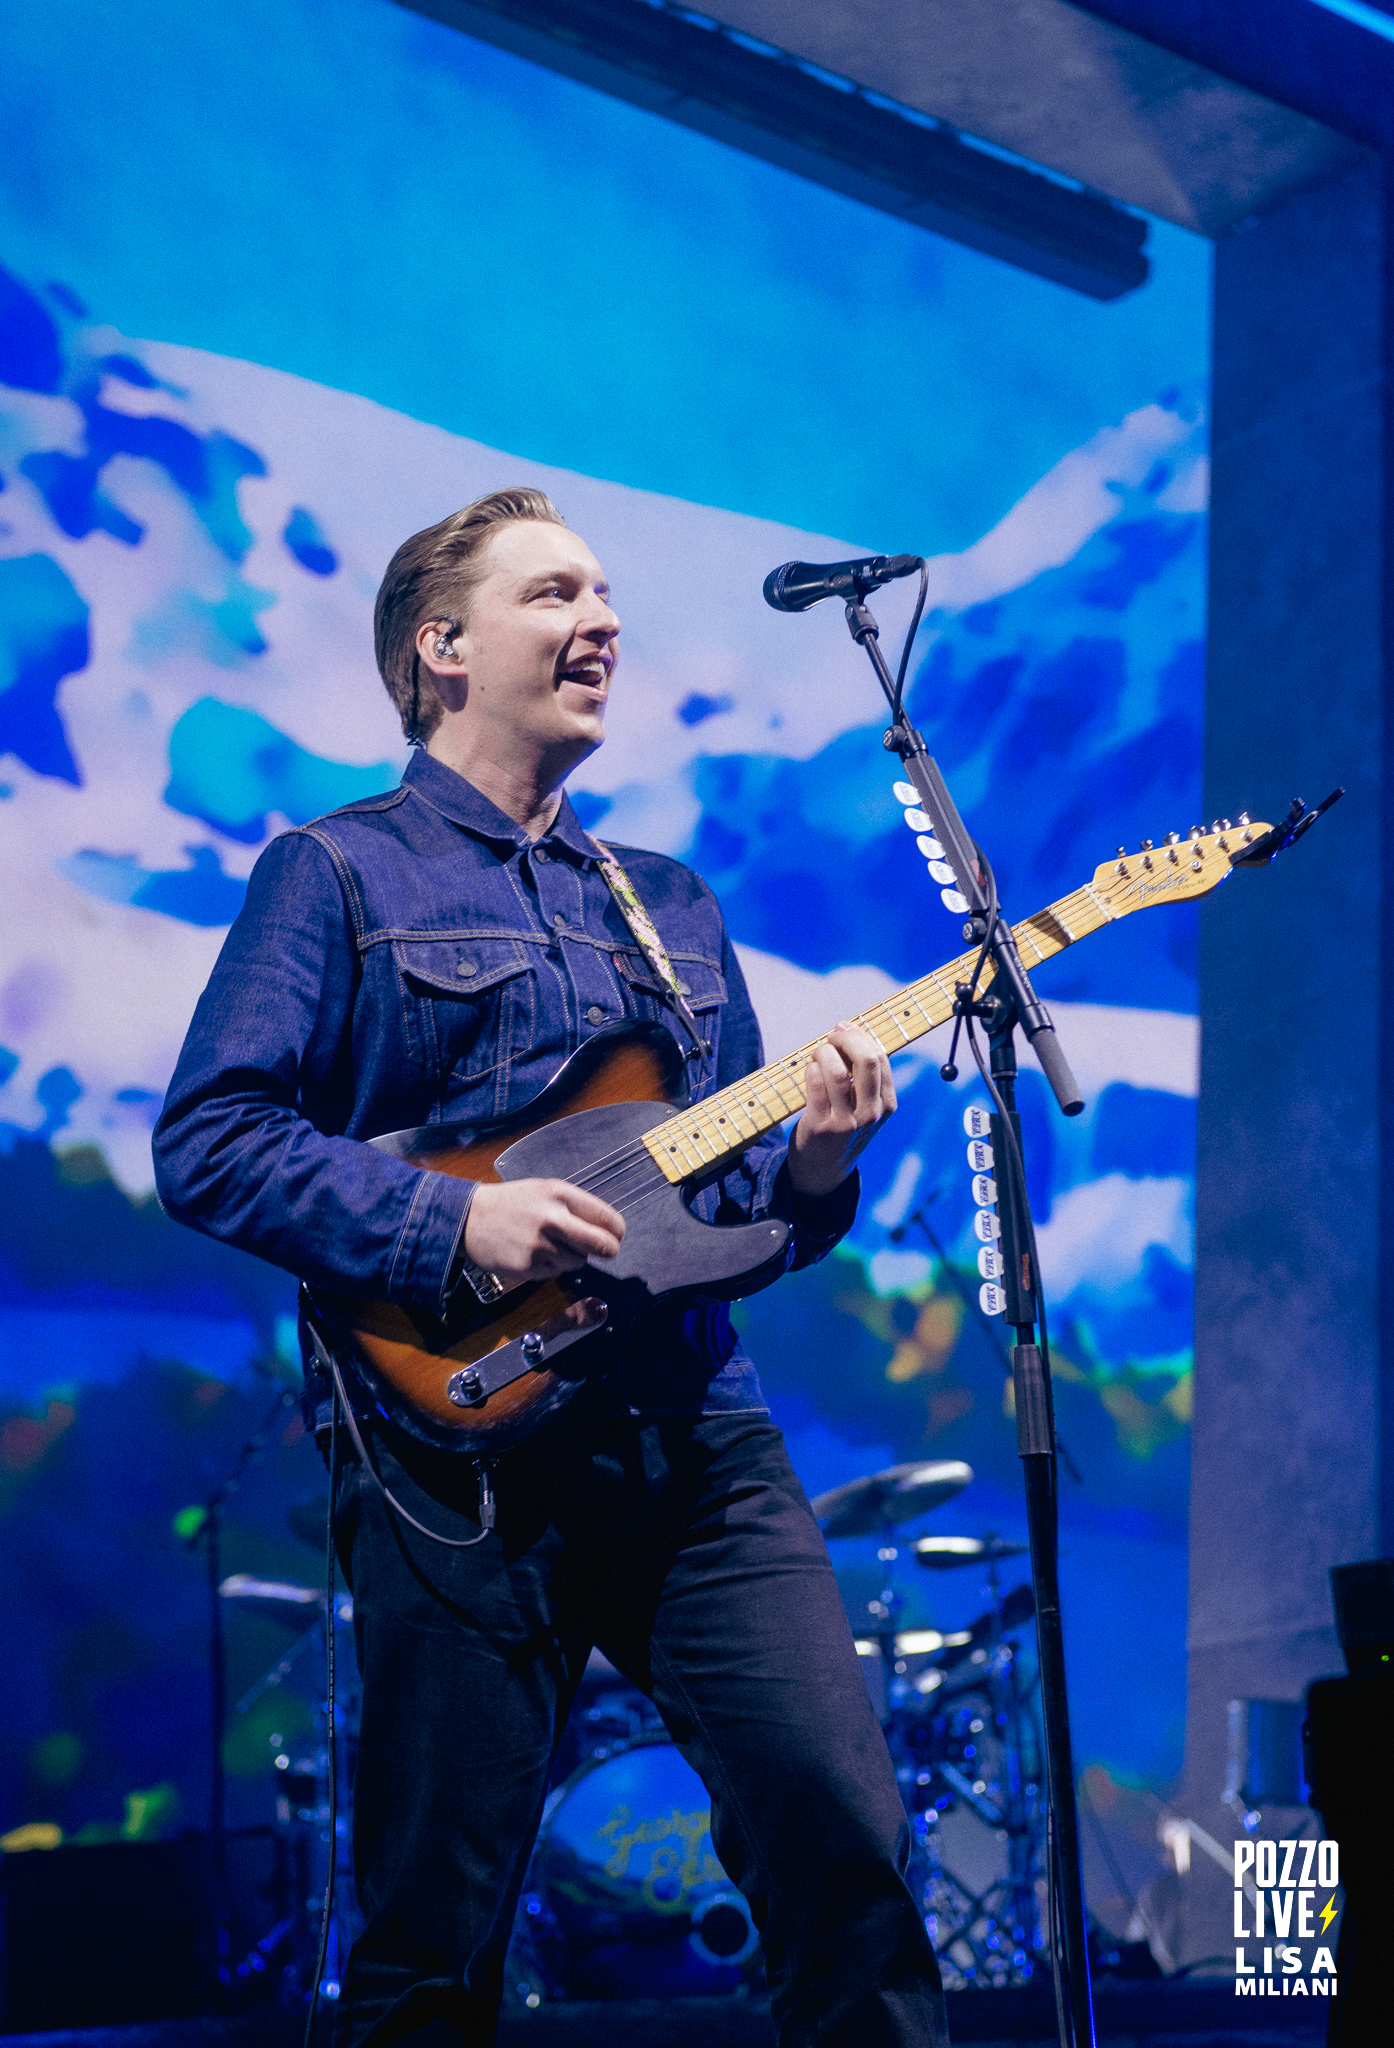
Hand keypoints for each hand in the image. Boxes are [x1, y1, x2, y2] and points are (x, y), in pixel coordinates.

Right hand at [463, 1178, 624, 1285]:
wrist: (469, 1218)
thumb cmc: (513, 1204)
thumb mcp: (545, 1190)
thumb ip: (576, 1206)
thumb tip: (608, 1228)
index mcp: (560, 1194)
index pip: (607, 1218)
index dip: (617, 1231)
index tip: (617, 1235)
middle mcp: (552, 1219)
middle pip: (602, 1245)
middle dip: (610, 1250)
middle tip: (608, 1250)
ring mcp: (540, 1245)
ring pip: (579, 1261)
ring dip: (572, 1256)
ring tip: (550, 1243)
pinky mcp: (529, 1267)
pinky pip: (557, 1272)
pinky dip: (552, 1266)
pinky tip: (534, 1252)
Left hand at [787, 1024, 896, 1198]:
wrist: (824, 1169)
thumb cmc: (843, 1126)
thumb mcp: (866, 1105)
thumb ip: (863, 1073)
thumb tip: (847, 1029)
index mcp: (887, 1104)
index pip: (880, 1058)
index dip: (860, 1037)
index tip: (844, 1030)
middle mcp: (871, 1114)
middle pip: (866, 1060)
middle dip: (846, 1038)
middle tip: (832, 1037)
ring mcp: (846, 1122)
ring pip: (837, 1071)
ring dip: (824, 1052)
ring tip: (818, 1054)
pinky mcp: (820, 1126)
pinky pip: (815, 1084)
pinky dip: (811, 1069)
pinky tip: (809, 1069)